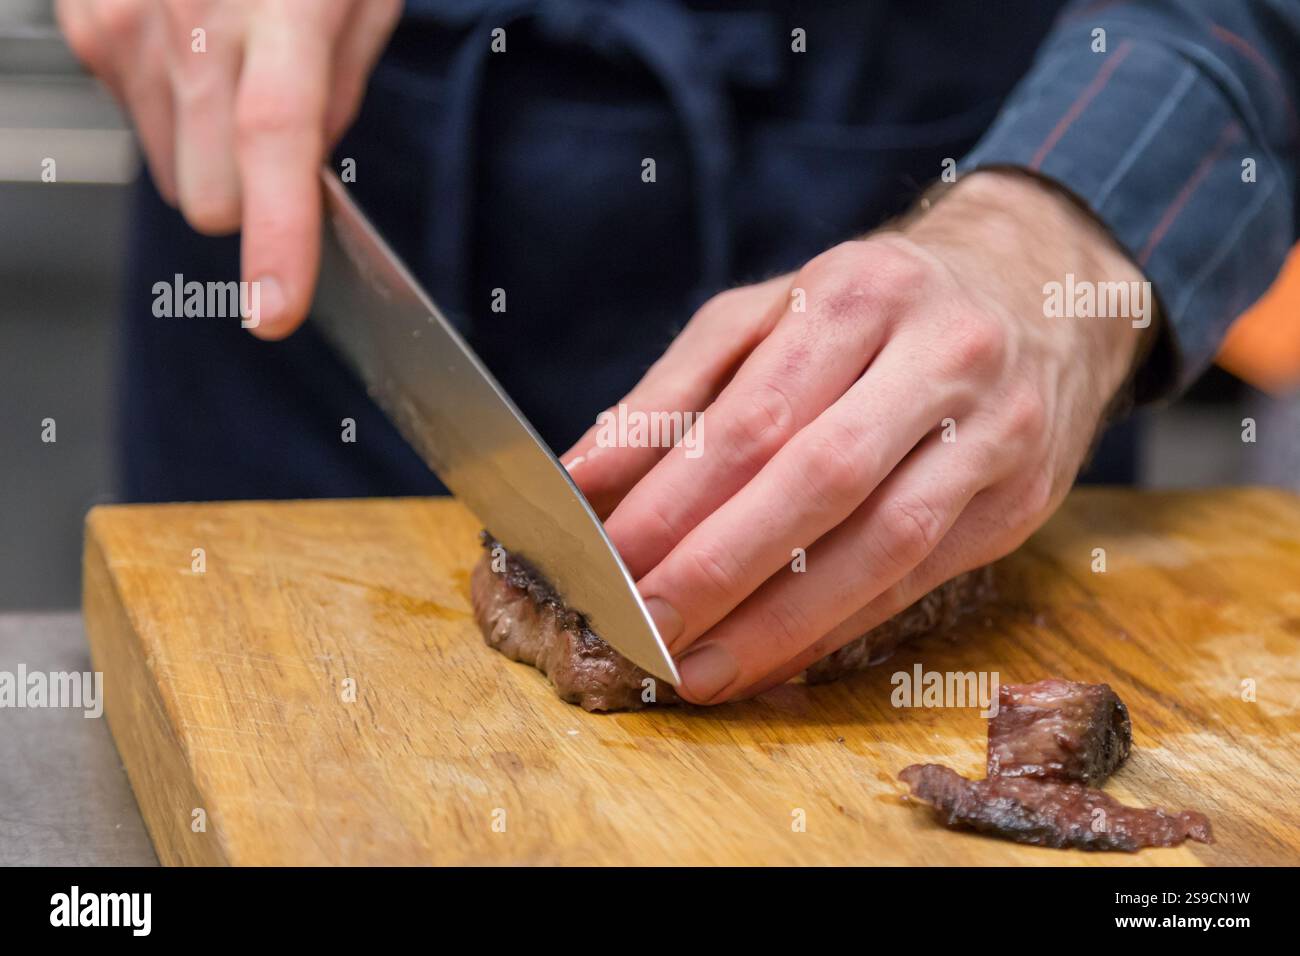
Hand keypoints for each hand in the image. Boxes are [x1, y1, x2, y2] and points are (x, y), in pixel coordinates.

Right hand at [56, 0, 400, 337]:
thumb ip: (338, 91)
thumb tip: (307, 171)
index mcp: (282, 8)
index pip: (276, 143)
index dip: (276, 237)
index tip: (275, 307)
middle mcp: (190, 23)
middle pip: (211, 196)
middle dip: (251, 195)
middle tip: (277, 125)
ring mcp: (123, 26)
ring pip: (172, 173)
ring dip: (209, 149)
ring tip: (235, 65)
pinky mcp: (85, 26)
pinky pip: (134, 122)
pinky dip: (171, 108)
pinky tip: (193, 48)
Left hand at [563, 170, 1150, 703]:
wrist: (1043, 292)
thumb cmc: (877, 307)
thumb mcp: (769, 313)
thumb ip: (674, 391)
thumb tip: (585, 476)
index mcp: (860, 294)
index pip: (757, 415)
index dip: (677, 499)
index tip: (609, 560)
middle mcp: (941, 357)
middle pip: (822, 479)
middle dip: (721, 567)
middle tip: (644, 627)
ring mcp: (997, 432)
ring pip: (883, 543)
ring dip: (781, 622)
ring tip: (699, 668)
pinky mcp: (1020, 502)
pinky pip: (919, 579)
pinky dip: (837, 626)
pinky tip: (772, 657)